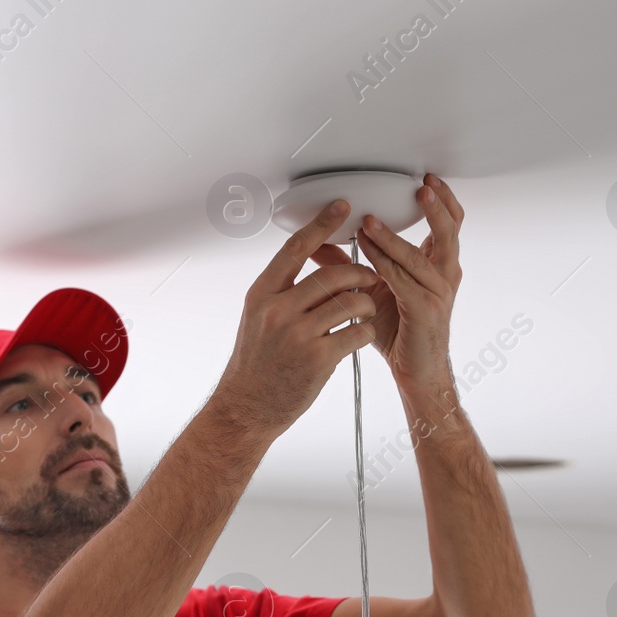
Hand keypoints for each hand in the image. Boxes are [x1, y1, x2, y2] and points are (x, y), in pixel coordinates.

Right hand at [213, 198, 379, 437]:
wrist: (246, 408)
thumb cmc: (254, 365)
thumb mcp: (257, 320)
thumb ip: (282, 293)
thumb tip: (311, 265)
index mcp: (262, 295)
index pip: (295, 249)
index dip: (322, 225)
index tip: (342, 207)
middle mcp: (277, 310)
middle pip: (332, 275)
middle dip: (359, 274)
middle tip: (369, 278)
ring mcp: (298, 334)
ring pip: (350, 302)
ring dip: (366, 304)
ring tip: (365, 311)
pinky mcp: (318, 358)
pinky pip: (356, 332)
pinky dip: (365, 331)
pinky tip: (360, 335)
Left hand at [308, 173, 463, 393]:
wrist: (415, 372)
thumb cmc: (400, 332)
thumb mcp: (374, 289)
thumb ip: (351, 264)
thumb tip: (319, 243)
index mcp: (436, 265)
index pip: (448, 225)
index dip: (441, 201)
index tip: (426, 179)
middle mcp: (444, 275)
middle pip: (449, 231)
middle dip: (436, 206)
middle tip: (420, 186)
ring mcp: (438, 293)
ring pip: (418, 256)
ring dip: (391, 237)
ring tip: (370, 221)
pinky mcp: (425, 311)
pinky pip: (404, 282)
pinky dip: (384, 264)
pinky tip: (368, 253)